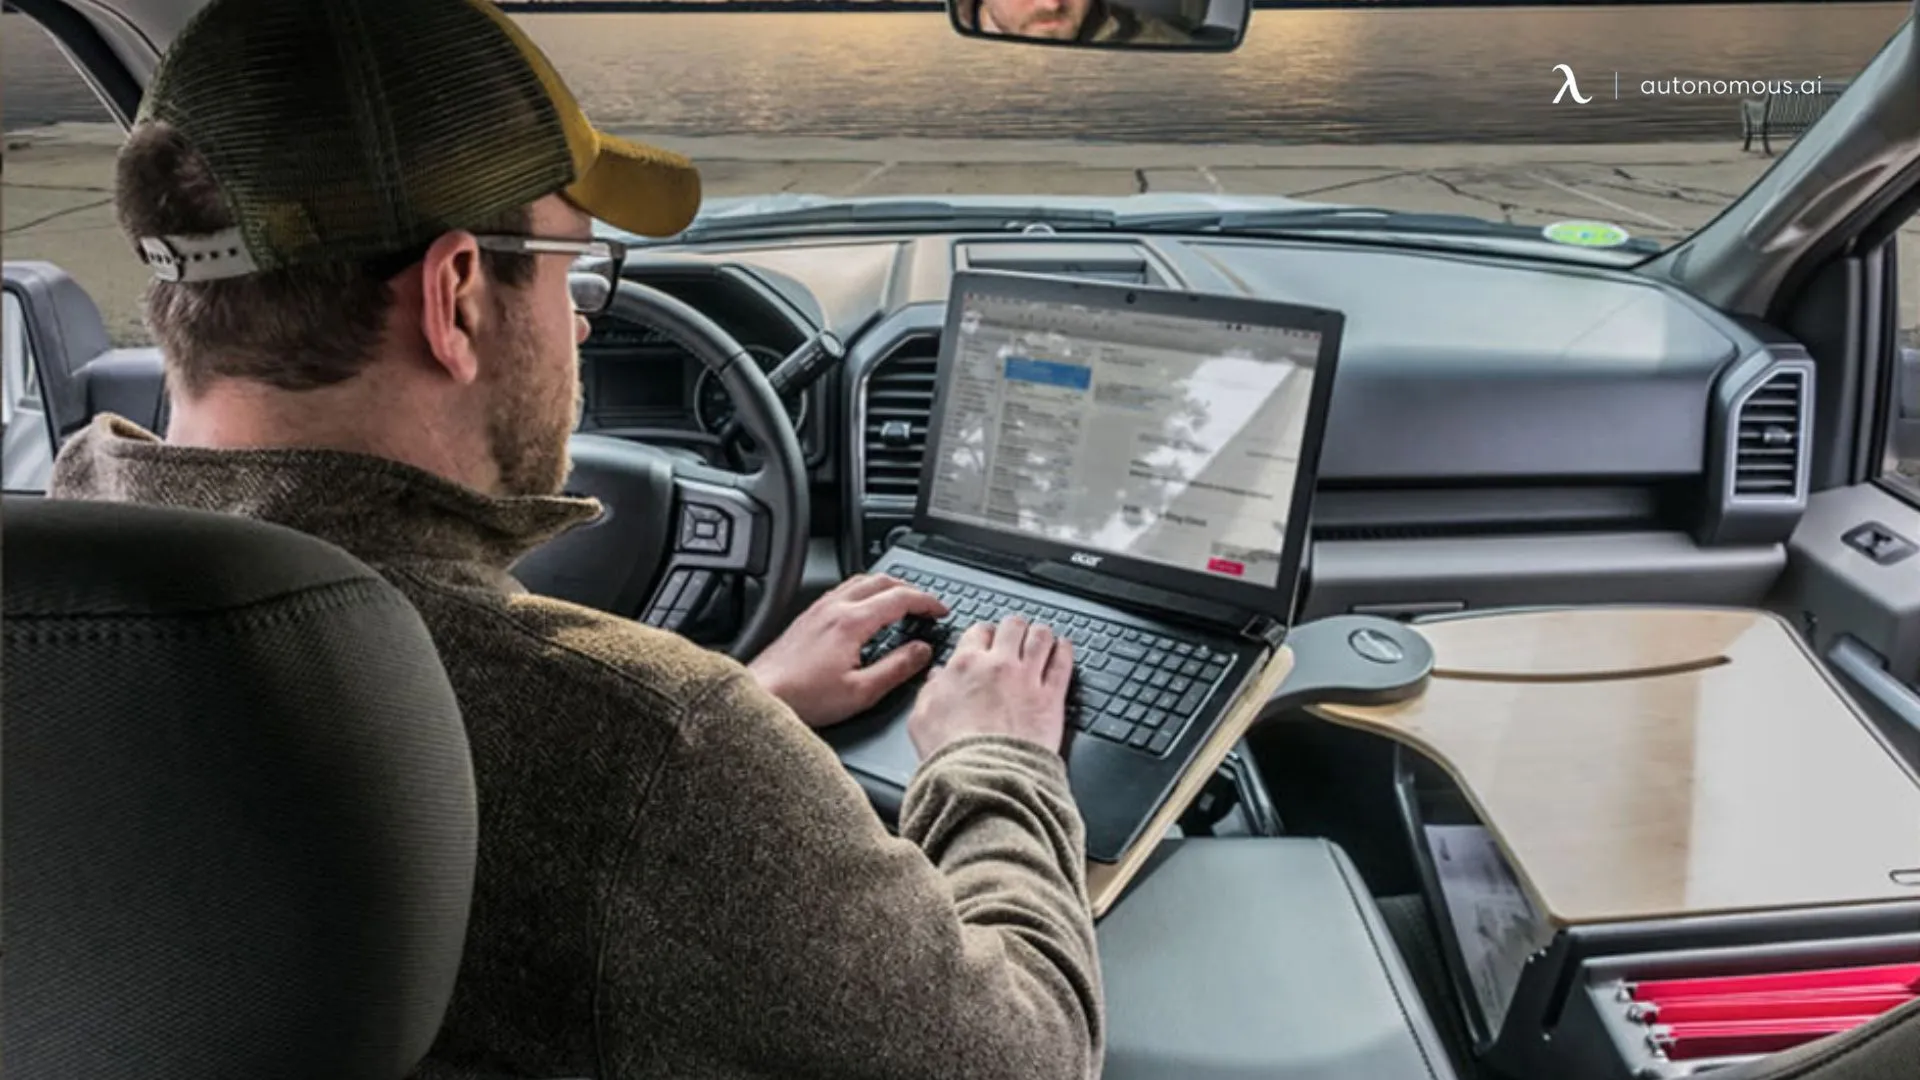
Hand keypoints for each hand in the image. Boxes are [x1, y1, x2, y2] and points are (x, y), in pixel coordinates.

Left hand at [748, 573, 948, 728]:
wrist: (762, 695)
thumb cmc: (804, 697)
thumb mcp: (861, 691)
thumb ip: (897, 668)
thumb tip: (922, 652)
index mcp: (851, 622)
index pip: (900, 598)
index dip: (927, 602)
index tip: (940, 611)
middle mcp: (834, 608)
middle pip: (882, 581)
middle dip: (910, 589)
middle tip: (926, 605)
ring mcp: (818, 609)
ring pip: (860, 581)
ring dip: (887, 587)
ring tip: (901, 603)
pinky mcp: (807, 617)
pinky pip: (843, 591)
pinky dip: (865, 593)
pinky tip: (865, 610)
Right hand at [908, 615, 1072, 761]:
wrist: (983, 778)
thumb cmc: (953, 755)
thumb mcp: (922, 720)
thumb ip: (930, 691)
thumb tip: (937, 678)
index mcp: (965, 666)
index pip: (978, 632)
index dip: (985, 634)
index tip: (989, 640)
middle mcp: (998, 665)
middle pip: (1012, 626)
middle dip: (1014, 629)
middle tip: (1016, 636)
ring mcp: (1027, 678)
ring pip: (1041, 636)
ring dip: (1041, 634)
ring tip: (1042, 638)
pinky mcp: (1051, 697)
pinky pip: (1063, 661)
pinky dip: (1065, 650)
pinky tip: (1064, 648)